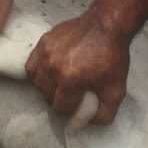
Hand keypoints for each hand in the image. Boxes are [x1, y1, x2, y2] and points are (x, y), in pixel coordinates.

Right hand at [25, 9, 129, 123]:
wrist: (107, 24)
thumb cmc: (112, 57)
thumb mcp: (116, 91)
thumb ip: (104, 114)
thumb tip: (87, 123)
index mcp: (69, 80)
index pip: (59, 108)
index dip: (70, 110)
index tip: (78, 104)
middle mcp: (52, 67)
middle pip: (47, 96)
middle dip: (59, 99)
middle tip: (72, 94)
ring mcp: (45, 53)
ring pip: (37, 82)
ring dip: (47, 87)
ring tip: (60, 83)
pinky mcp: (43, 42)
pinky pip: (31, 65)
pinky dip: (38, 72)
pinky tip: (49, 71)